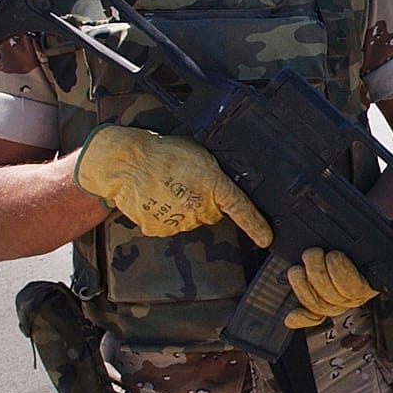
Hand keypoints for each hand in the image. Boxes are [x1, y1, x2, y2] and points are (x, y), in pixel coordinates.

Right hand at [74, 124, 272, 245]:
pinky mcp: (160, 229)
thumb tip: (225, 181)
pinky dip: (165, 215)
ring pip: (190, 219)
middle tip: (186, 184)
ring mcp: (180, 221)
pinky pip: (169, 224)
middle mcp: (200, 207)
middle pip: (212, 213)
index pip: (242, 209)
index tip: (266, 239)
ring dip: (183, 208)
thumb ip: (215, 173)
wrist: (126, 163)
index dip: (256, 226)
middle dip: (205, 202)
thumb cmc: (162, 153)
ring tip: (167, 187)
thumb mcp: (200, 155)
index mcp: (214, 185)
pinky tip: (156, 198)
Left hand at [284, 217, 392, 328]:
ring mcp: (335, 301)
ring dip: (304, 288)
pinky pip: (312, 317)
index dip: (342, 273)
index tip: (334, 254)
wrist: (360, 240)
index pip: (356, 288)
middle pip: (333, 298)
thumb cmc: (372, 238)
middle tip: (313, 253)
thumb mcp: (389, 231)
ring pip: (318, 305)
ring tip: (297, 268)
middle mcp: (353, 296)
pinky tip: (292, 316)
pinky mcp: (319, 303)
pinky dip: (301, 318)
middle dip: (319, 275)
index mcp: (371, 282)